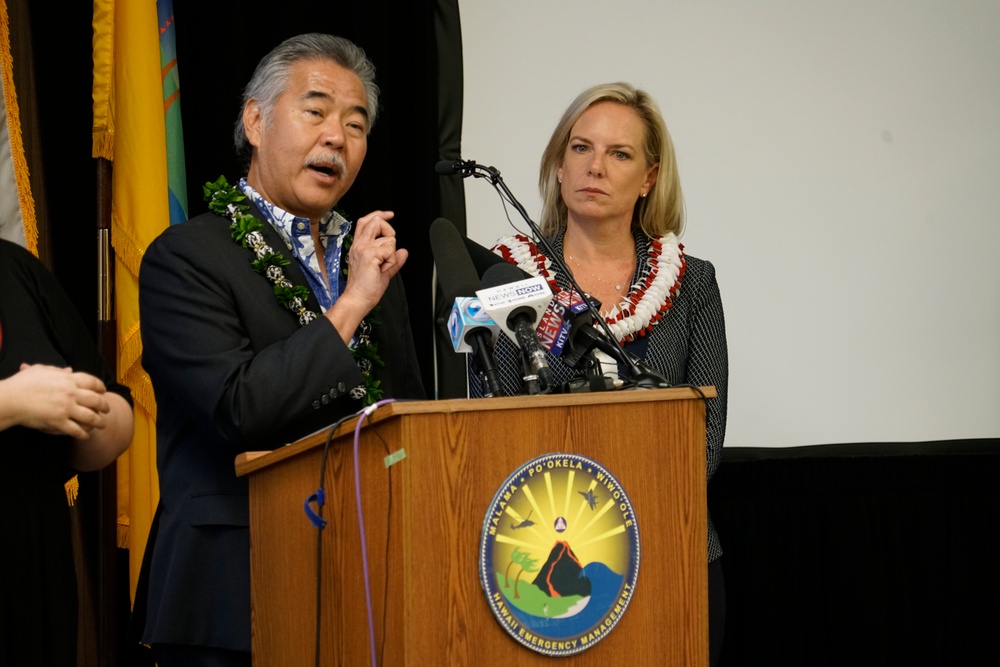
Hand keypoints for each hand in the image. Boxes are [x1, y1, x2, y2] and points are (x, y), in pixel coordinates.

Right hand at [0, 363, 110, 438]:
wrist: (10, 399)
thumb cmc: (22, 384)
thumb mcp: (41, 370)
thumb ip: (58, 371)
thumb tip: (69, 370)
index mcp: (67, 380)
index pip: (92, 382)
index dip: (100, 387)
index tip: (103, 391)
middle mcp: (70, 394)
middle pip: (96, 400)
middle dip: (104, 406)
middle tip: (107, 410)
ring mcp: (65, 409)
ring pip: (90, 417)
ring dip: (99, 422)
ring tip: (102, 425)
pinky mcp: (58, 422)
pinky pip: (76, 430)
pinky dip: (83, 434)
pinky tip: (86, 435)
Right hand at [325, 210, 407, 341]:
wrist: (358, 299)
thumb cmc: (366, 288)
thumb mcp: (384, 271)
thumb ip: (394, 260)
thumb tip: (404, 251)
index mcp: (359, 246)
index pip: (366, 221)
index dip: (379, 215)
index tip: (390, 215)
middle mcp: (359, 244)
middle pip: (376, 221)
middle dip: (389, 231)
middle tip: (388, 249)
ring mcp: (363, 248)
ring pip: (389, 238)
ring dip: (391, 254)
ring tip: (382, 266)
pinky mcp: (369, 254)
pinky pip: (390, 250)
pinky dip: (391, 261)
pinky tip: (382, 269)